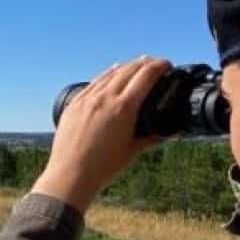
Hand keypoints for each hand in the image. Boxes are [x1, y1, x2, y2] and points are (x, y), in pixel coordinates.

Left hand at [32, 55, 171, 212]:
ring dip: (127, 66)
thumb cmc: (103, 168)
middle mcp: (105, 98)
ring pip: (110, 73)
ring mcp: (88, 99)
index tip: (168, 64)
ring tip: (138, 64)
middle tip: (156, 63)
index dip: (160, 66)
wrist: (70, 175)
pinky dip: (106, 74)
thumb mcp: (132, 151)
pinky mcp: (74, 103)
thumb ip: (153, 138)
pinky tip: (112, 71)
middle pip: (129, 70)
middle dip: (145, 63)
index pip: (146, 76)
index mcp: (123, 108)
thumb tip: (170, 133)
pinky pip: (93, 82)